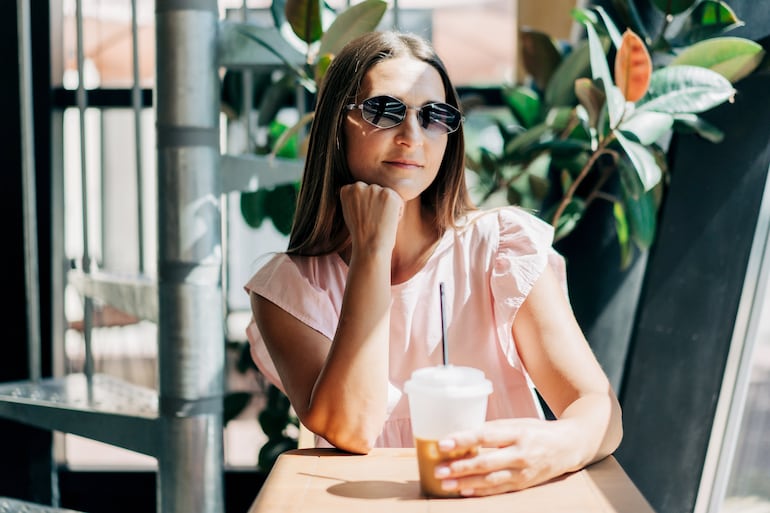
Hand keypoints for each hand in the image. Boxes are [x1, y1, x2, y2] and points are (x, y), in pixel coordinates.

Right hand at [339, 181, 403, 255]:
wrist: (369, 246)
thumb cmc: (361, 235)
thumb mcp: (350, 213)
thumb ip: (356, 199)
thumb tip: (368, 194)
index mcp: (346, 190)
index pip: (361, 191)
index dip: (366, 206)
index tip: (364, 218)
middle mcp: (358, 186)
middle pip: (375, 192)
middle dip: (377, 205)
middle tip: (373, 222)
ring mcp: (374, 189)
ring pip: (387, 196)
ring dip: (388, 208)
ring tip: (380, 222)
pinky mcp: (388, 194)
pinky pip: (399, 201)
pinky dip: (397, 213)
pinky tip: (388, 222)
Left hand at [432, 418, 577, 496]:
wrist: (568, 446)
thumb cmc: (536, 431)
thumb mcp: (516, 423)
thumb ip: (492, 429)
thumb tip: (461, 434)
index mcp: (517, 432)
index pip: (486, 436)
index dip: (463, 440)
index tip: (443, 443)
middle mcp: (520, 453)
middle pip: (486, 462)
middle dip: (460, 467)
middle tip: (439, 469)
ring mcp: (523, 472)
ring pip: (490, 480)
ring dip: (465, 482)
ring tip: (445, 484)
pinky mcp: (523, 484)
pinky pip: (498, 490)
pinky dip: (480, 491)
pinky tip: (464, 491)